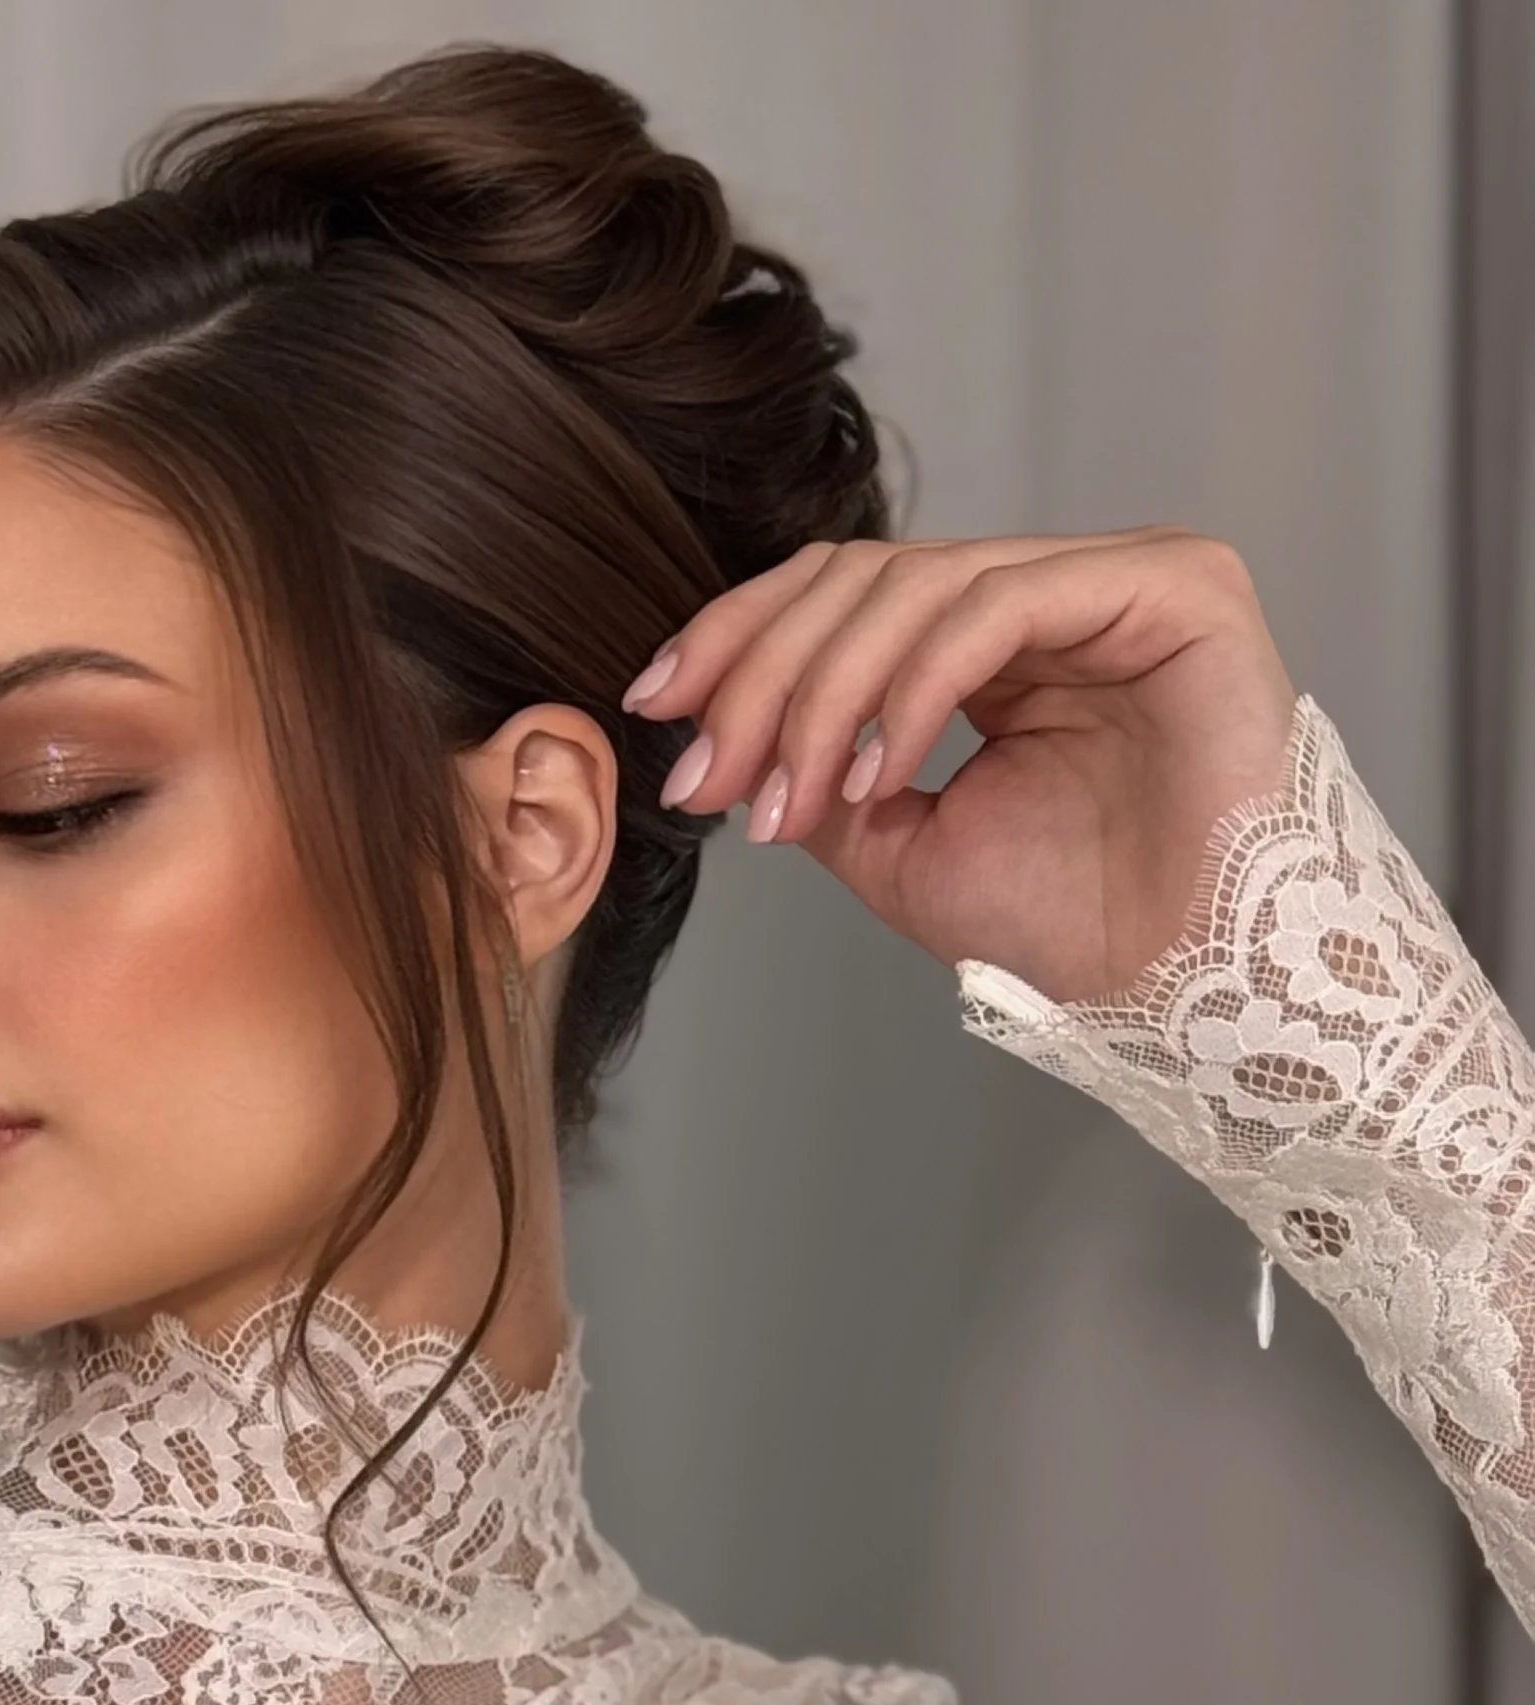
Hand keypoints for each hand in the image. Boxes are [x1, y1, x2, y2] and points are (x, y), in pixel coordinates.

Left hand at [622, 526, 1298, 1003]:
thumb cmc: (1071, 928)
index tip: (656, 707)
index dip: (741, 636)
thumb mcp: (895, 848)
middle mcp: (1053, 593)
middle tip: (707, 774)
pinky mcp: (1174, 586)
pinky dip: (912, 688)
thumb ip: (814, 775)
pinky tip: (872, 773)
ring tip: (783, 800)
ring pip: (921, 585)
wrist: (1187, 988)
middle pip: (867, 576)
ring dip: (822, 695)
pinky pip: (998, 606)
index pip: (846, 593)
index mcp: (994, 643)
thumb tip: (718, 738)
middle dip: (763, 675)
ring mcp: (1117, 579)